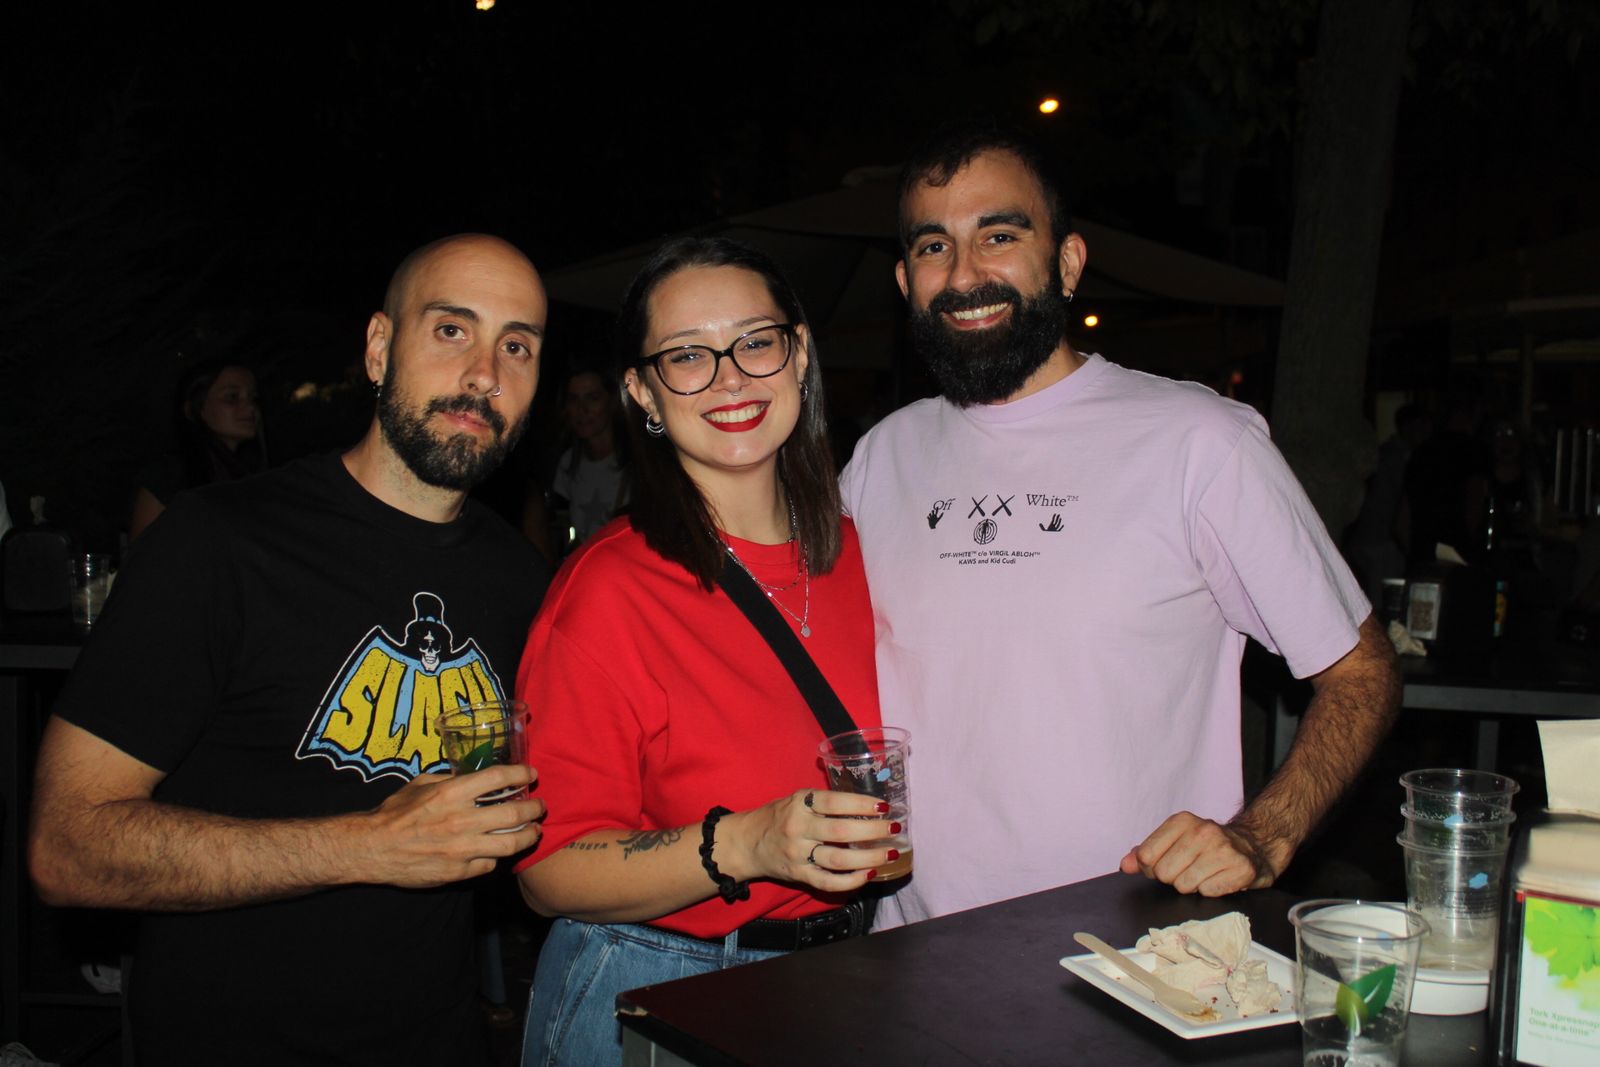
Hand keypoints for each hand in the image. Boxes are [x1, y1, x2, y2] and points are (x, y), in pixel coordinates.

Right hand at [351, 765, 543, 888]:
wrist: (373, 849)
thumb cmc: (394, 814)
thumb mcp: (420, 785)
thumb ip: (449, 780)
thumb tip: (471, 776)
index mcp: (451, 794)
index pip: (498, 778)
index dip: (521, 774)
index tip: (531, 774)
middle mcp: (461, 820)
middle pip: (514, 812)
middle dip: (534, 807)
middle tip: (540, 805)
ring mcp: (462, 849)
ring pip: (511, 843)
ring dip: (529, 835)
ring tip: (534, 830)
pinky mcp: (459, 872)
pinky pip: (490, 864)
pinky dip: (498, 856)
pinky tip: (500, 849)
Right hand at [723, 789, 897, 891]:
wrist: (746, 843)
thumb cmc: (778, 817)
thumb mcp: (796, 800)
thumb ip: (824, 802)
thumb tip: (867, 805)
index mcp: (799, 804)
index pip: (834, 802)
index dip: (860, 804)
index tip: (882, 806)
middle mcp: (798, 828)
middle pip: (841, 832)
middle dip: (873, 831)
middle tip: (893, 829)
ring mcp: (798, 855)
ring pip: (839, 860)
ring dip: (869, 858)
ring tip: (890, 854)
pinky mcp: (799, 875)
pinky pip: (828, 882)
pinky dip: (851, 881)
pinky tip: (868, 874)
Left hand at [1118, 811, 1276, 895]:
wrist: (1254, 846)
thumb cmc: (1208, 845)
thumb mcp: (1175, 840)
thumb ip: (1146, 852)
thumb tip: (1125, 865)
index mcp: (1182, 821)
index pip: (1146, 856)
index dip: (1152, 868)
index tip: (1166, 863)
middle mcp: (1203, 832)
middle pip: (1164, 874)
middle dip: (1173, 878)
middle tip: (1189, 869)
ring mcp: (1223, 849)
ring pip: (1184, 886)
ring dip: (1192, 885)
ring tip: (1205, 873)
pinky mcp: (1240, 868)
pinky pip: (1207, 893)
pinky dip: (1211, 890)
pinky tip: (1219, 878)